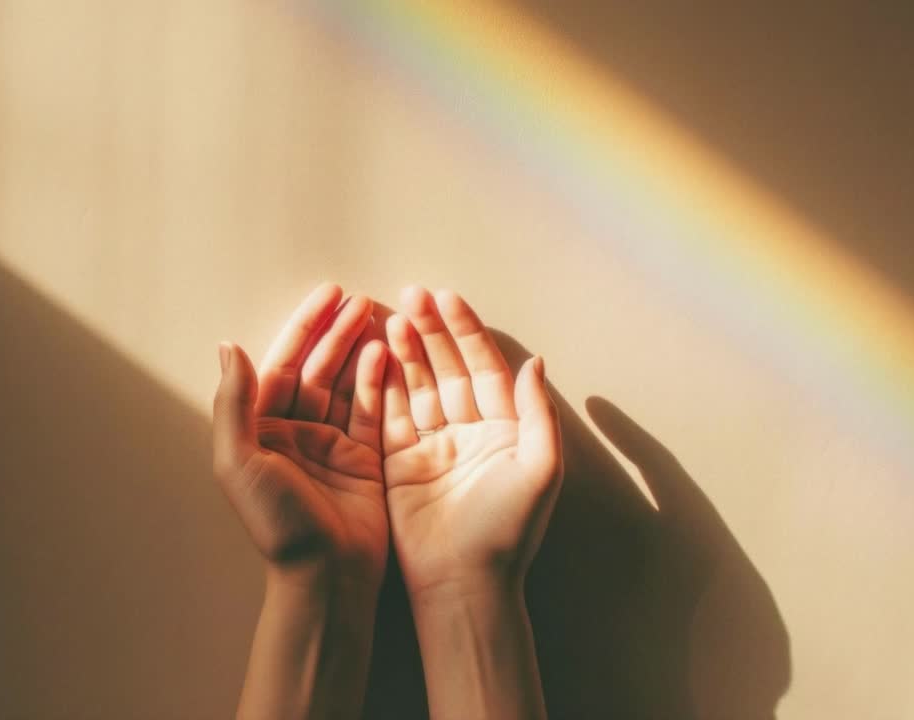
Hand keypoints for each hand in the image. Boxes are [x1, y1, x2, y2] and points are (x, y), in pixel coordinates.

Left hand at [212, 283, 389, 588]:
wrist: (326, 574)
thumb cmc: (277, 523)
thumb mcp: (239, 460)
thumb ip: (234, 403)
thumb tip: (228, 345)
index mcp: (261, 430)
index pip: (284, 364)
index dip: (305, 327)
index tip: (328, 293)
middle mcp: (295, 433)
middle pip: (317, 368)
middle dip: (336, 331)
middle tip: (358, 298)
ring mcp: (332, 445)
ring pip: (347, 384)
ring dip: (359, 349)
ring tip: (377, 315)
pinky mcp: (365, 458)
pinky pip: (374, 410)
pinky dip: (380, 381)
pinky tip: (387, 352)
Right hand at [381, 286, 563, 597]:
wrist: (464, 584)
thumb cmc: (508, 531)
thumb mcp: (540, 469)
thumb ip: (538, 413)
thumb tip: (536, 362)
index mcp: (505, 429)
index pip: (484, 366)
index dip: (466, 331)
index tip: (447, 298)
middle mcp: (468, 431)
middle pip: (447, 368)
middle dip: (431, 330)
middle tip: (410, 294)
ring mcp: (432, 446)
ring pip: (416, 385)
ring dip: (405, 350)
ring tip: (389, 316)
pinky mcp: (399, 463)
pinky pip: (389, 415)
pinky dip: (381, 384)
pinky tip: (373, 354)